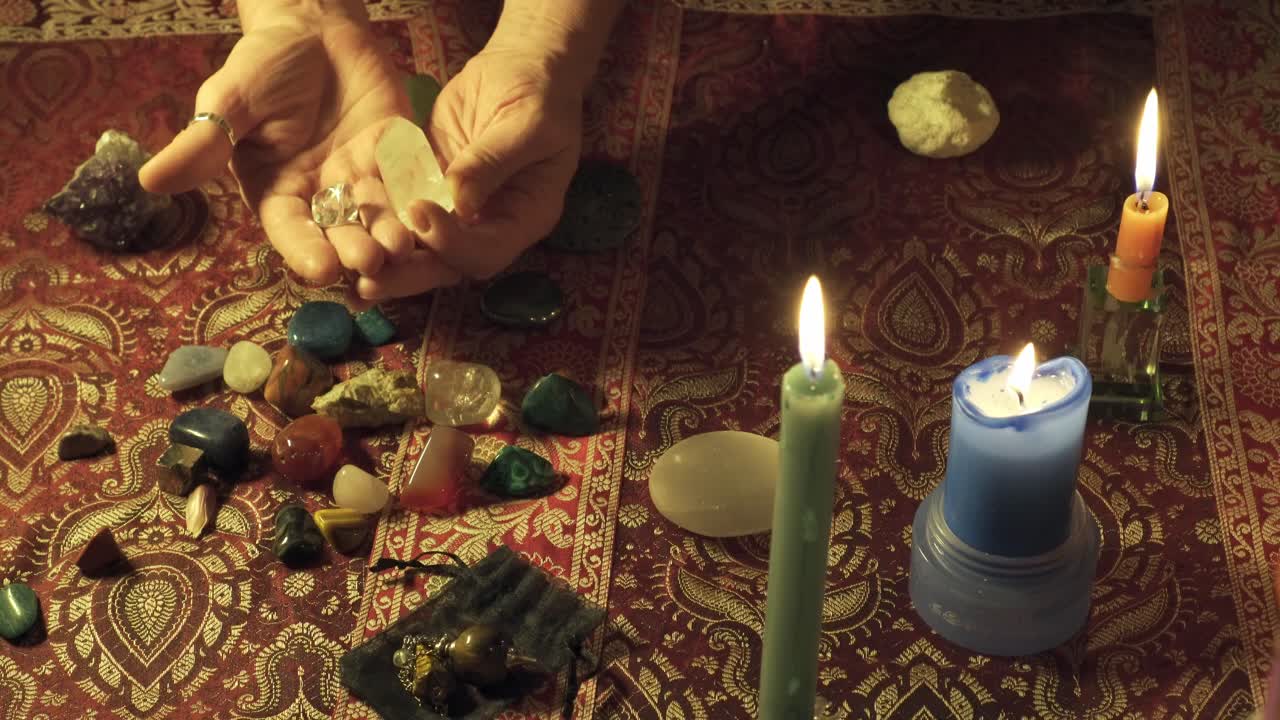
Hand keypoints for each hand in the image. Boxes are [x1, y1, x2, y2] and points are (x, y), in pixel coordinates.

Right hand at [139, 13, 457, 291]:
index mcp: (277, 193)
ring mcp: (363, 181)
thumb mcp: (229, 100)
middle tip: (370, 260)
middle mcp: (322, 197)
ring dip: (393, 235)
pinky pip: (411, 185)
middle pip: (340, 234)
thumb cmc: (263, 64)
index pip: (289, 231)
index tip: (320, 268)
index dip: (304, 250)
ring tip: (404, 245)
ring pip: (380, 218)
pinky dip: (422, 201)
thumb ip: (201, 143)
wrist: (315, 29)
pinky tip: (435, 212)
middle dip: (355, 249)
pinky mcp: (398, 160)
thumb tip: (148, 181)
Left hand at [353, 47, 583, 300]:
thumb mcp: (528, 124)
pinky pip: (400, 210)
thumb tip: (458, 201)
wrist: (519, 68)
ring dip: (384, 256)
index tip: (419, 214)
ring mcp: (456, 210)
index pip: (486, 251)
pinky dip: (374, 219)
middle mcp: (488, 225)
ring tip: (343, 266)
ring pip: (419, 246)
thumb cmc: (538, 94)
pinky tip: (341, 221)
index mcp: (524, 218)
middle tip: (366, 281)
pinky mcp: (428, 186)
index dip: (452, 244)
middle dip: (407, 274)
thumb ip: (492, 161)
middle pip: (447, 264)